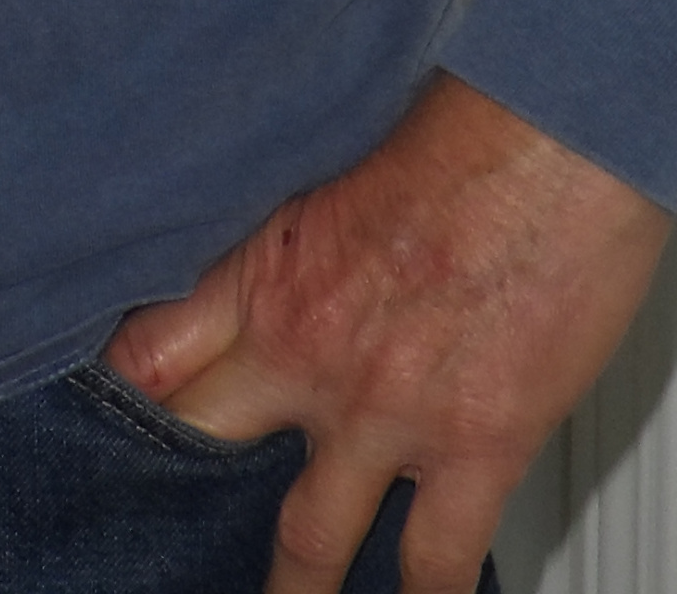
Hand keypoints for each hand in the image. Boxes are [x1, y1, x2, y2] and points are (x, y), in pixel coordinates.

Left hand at [100, 76, 671, 593]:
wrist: (562, 131)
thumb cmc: (470, 127)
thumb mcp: (340, 171)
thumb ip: (302, 245)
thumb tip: (295, 276)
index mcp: (271, 269)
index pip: (152, 354)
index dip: (124, 395)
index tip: (114, 421)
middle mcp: (309, 347)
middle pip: (203, 446)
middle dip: (183, 492)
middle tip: (167, 533)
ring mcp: (386, 408)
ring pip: (308, 538)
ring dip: (293, 587)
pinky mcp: (474, 445)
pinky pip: (435, 563)